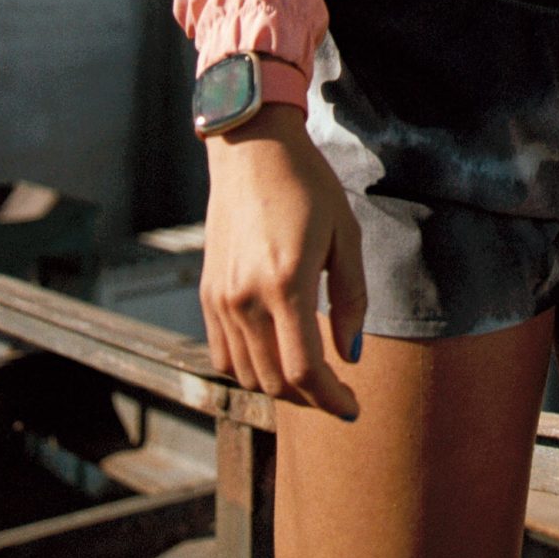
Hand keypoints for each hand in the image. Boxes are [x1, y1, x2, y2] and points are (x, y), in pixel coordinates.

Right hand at [200, 104, 366, 417]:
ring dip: (280, 387)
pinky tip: (274, 356)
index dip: (331, 398)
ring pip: (246, 374)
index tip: (352, 407)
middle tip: (337, 396)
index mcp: (285, 283)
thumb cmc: (308, 185)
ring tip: (310, 378)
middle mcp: (245, 298)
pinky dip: (248, 369)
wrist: (252, 150)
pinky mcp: (206, 293)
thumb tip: (350, 354)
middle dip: (310, 398)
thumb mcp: (345, 235)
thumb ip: (351, 298)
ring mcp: (220, 298)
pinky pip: (222, 354)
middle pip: (274, 381)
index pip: (304, 369)